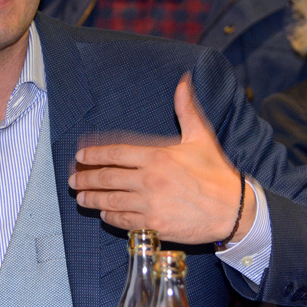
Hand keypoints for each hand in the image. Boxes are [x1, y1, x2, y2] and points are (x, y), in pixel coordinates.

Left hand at [68, 74, 254, 243]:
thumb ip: (186, 109)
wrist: (234, 209)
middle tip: (73, 179)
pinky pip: (124, 221)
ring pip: (110, 201)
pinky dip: (110, 218)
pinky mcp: (155, 225)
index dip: (94, 155)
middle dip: (85, 178)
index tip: (80, 157)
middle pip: (106, 178)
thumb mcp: (201, 137)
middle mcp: (149, 180)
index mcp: (156, 156)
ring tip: (81, 197)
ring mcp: (150, 204)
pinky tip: (105, 214)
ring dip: (92, 199)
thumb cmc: (216, 173)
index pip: (115, 153)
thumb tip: (183, 81)